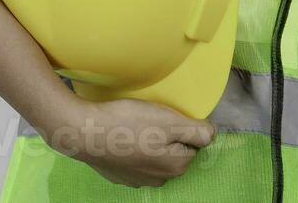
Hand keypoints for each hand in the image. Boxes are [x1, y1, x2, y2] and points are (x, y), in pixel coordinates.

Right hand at [38, 95, 215, 187]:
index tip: (166, 117)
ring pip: (154, 156)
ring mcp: (137, 180)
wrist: (84, 133)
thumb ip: (197, 131)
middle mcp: (159, 179)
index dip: (181, 127)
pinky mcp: (119, 175)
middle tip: (150, 119)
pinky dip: (131, 147)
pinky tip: (121, 135)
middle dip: (166, 136)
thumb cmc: (128, 124)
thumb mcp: (170, 121)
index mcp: (176, 166)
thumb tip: (212, 135)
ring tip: (134, 125)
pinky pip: (134, 159)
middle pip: (174, 151)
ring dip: (148, 142)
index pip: (193, 145)